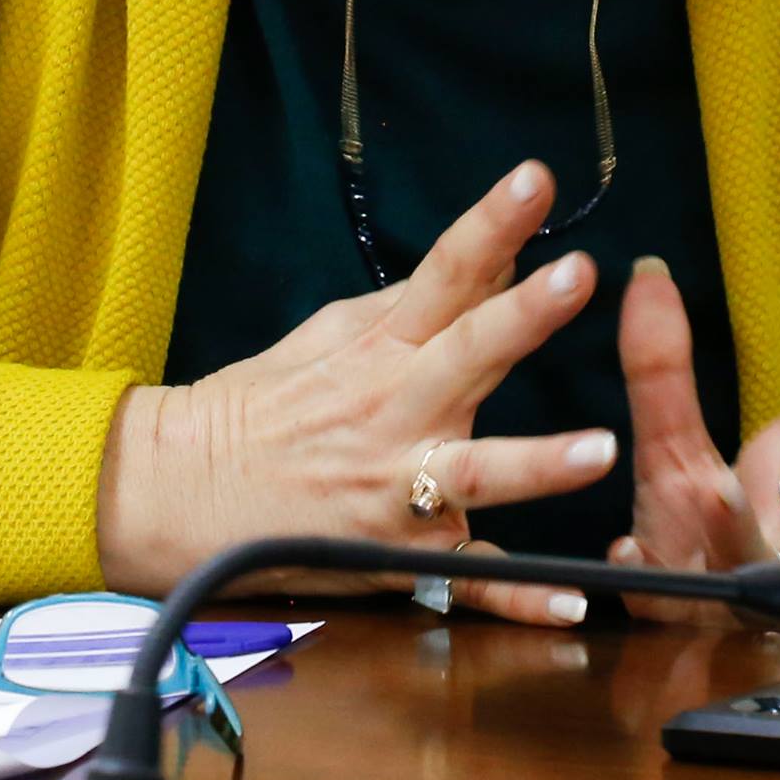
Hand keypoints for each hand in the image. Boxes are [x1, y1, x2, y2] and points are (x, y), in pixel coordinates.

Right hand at [96, 160, 614, 625]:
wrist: (177, 492)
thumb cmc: (257, 408)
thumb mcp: (329, 336)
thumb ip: (412, 305)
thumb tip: (492, 260)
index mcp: (379, 351)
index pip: (445, 273)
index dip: (492, 223)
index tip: (536, 179)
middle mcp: (394, 414)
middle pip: (468, 354)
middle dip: (524, 316)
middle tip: (579, 275)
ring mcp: (396, 489)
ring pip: (477, 471)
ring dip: (539, 462)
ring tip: (603, 450)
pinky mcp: (398, 557)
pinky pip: (467, 581)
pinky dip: (519, 596)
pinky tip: (571, 600)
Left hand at [604, 257, 779, 624]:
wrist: (690, 647)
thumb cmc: (706, 539)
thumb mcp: (678, 445)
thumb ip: (664, 366)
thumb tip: (647, 271)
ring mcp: (749, 578)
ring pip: (751, 550)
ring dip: (735, 522)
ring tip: (720, 492)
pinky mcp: (695, 623)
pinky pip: (670, 598)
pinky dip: (649, 577)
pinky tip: (627, 554)